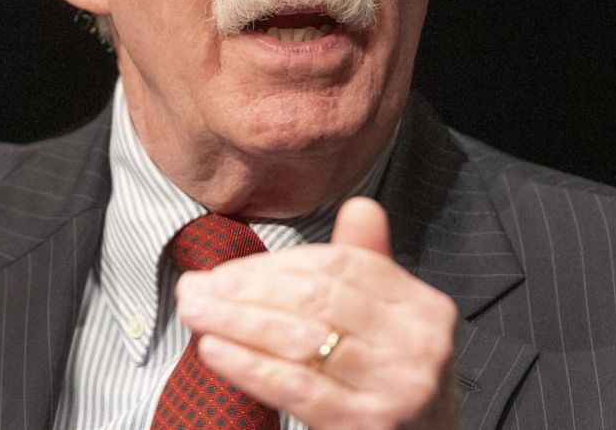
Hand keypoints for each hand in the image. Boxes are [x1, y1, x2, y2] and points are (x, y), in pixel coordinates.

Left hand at [175, 197, 458, 428]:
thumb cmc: (393, 374)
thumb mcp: (391, 317)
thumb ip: (370, 263)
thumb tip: (360, 206)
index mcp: (421, 305)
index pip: (339, 266)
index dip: (275, 264)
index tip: (225, 270)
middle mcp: (419, 343)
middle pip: (317, 300)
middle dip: (246, 290)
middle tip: (193, 287)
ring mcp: (397, 386)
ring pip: (301, 341)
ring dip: (237, 323)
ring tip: (194, 312)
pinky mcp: (369, 423)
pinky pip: (298, 388)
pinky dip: (250, 366)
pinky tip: (214, 350)